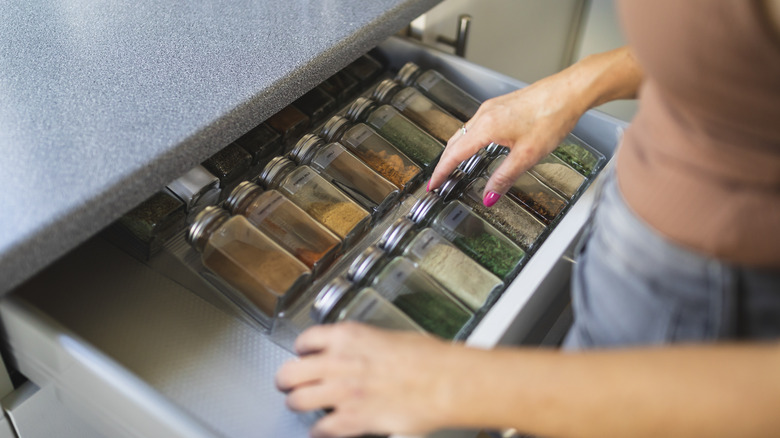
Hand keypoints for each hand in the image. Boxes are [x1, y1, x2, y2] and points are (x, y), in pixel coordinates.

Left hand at [275, 322, 455, 437]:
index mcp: (349, 337)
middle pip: (290, 372)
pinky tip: (323, 429)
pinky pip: (320, 428)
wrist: (445, 383)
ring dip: (298, 403)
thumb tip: (361, 352)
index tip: (303, 354)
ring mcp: (342, 393)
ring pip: (297, 401)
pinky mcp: (352, 420)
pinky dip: (319, 431)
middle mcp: (339, 363)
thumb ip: (366, 345)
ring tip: (302, 404)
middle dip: (287, 379)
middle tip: (289, 383)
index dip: (301, 350)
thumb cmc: (429, 359)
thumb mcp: (391, 337)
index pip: (306, 340)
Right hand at [429, 71, 586, 202]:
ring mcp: (492, 108)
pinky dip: (468, 140)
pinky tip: (476, 146)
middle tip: (439, 180)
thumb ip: (504, 177)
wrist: (569, 91)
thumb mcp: (527, 155)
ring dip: (456, 150)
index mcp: (486, 127)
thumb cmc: (551, 116)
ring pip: (464, 132)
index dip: (441, 171)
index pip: (454, 154)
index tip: (433, 184)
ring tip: (453, 167)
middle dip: (444, 162)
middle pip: (454, 142)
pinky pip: (475, 125)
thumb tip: (489, 196)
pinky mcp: (501, 106)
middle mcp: (485, 115)